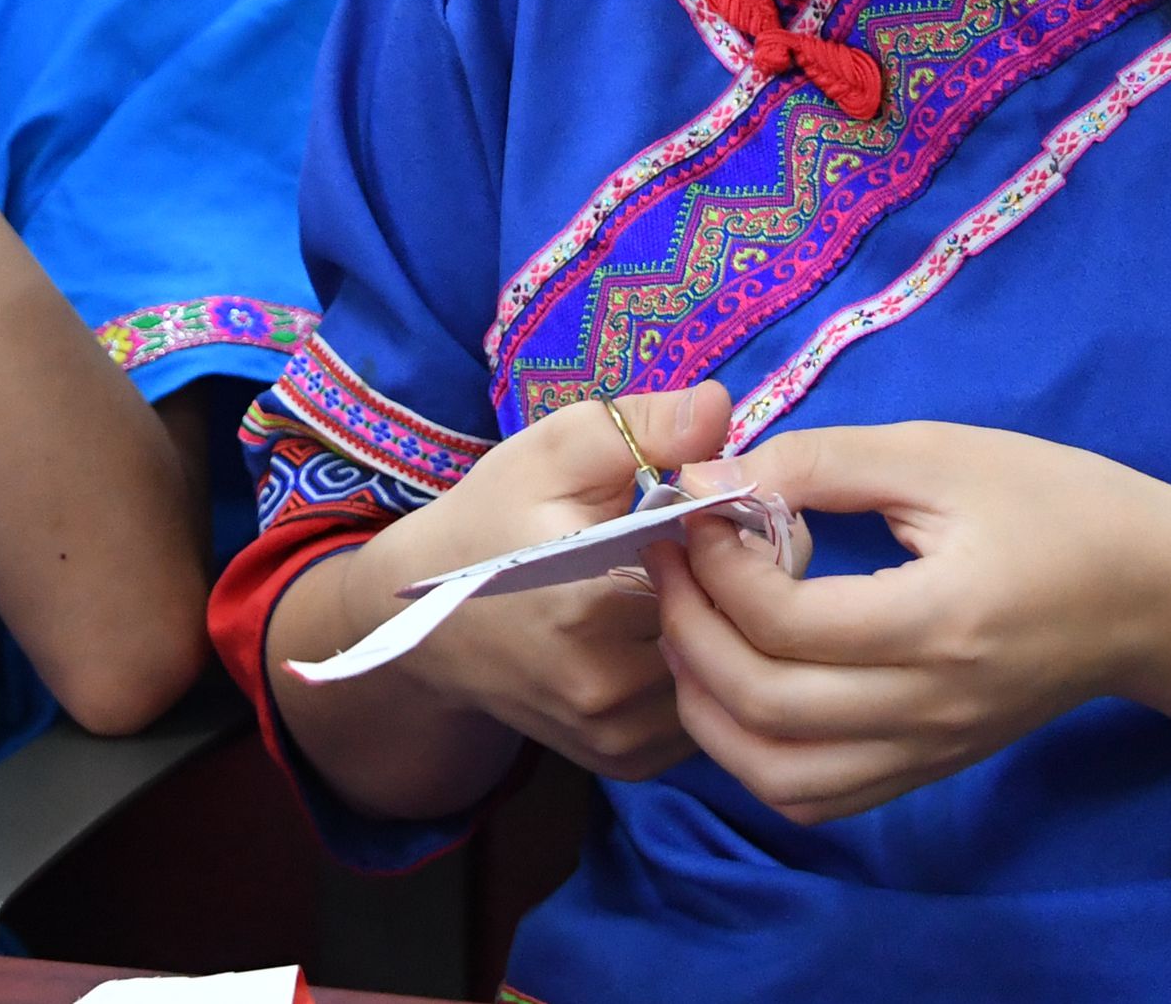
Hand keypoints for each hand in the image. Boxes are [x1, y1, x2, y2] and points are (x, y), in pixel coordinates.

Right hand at [338, 384, 732, 778]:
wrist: (426, 628)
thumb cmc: (490, 523)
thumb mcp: (549, 452)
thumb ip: (637, 426)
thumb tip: (720, 407)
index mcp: (591, 602)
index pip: (720, 563)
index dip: (735, 525)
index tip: (720, 499)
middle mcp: (609, 687)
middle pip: (732, 626)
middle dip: (744, 577)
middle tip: (725, 535)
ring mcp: (620, 735)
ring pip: (727, 675)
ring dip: (731, 628)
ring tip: (698, 581)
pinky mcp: (627, 763)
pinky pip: (704, 713)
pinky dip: (706, 671)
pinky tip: (678, 630)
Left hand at [651, 420, 1170, 824]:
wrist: (1151, 594)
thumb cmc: (1054, 504)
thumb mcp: (939, 454)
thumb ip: (821, 462)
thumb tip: (710, 475)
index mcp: (940, 622)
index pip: (788, 623)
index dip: (718, 567)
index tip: (695, 509)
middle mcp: (930, 708)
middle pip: (766, 707)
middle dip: (688, 632)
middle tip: (667, 562)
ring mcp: (928, 751)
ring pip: (779, 777)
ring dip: (707, 710)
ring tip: (687, 630)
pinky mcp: (927, 768)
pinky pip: (817, 796)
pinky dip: (753, 755)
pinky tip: (735, 686)